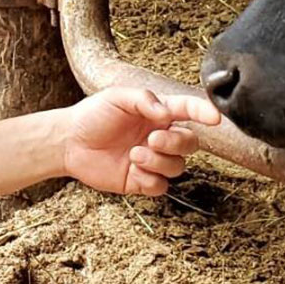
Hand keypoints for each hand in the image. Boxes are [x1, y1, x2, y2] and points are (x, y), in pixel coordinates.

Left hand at [58, 87, 221, 195]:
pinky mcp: (141, 181)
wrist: (68, 142)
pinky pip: (160, 186)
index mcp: (157, 113)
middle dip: (176, 143)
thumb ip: (143, 100)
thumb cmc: (93, 115)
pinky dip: (150, 179)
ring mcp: (152, 160)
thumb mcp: (116, 97)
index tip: (215, 118)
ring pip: (177, 166)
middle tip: (152, 139)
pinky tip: (132, 170)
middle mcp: (159, 136)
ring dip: (160, 162)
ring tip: (134, 154)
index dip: (204, 112)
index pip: (188, 110)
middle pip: (190, 143)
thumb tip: (166, 113)